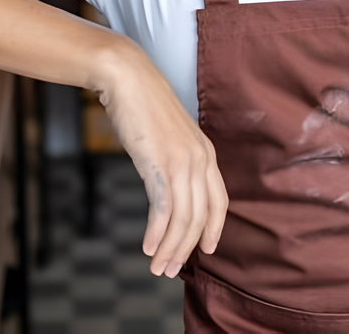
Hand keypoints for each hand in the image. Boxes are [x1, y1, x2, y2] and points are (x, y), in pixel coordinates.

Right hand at [98, 36, 227, 277]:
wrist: (128, 79)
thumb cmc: (144, 107)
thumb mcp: (169, 137)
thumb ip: (176, 160)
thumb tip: (170, 188)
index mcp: (206, 152)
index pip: (219, 201)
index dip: (214, 229)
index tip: (206, 250)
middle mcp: (201, 158)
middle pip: (201, 217)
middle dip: (187, 248)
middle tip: (170, 270)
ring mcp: (182, 161)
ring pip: (183, 219)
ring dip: (170, 248)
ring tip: (156, 267)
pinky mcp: (160, 163)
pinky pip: (163, 210)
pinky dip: (156, 233)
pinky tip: (147, 247)